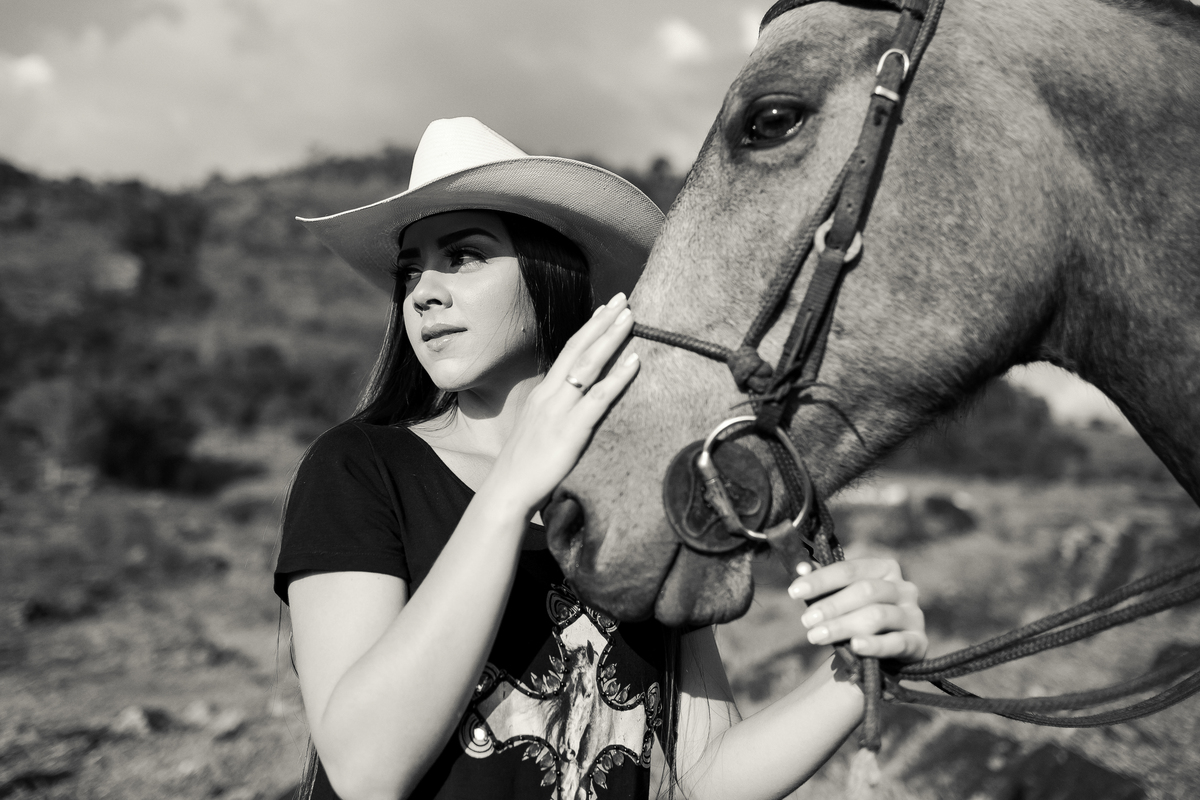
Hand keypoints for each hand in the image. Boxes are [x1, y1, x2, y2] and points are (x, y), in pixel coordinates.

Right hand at [486, 292, 638, 512]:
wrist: (507, 490)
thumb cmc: (523, 467)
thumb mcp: (536, 430)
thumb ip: (553, 413)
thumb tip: (570, 404)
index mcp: (542, 394)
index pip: (567, 352)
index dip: (588, 329)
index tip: (604, 310)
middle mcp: (550, 395)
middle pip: (578, 349)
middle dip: (602, 322)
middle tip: (623, 299)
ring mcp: (560, 410)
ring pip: (589, 365)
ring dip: (611, 338)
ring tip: (631, 317)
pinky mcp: (571, 429)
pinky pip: (599, 397)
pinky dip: (618, 376)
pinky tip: (635, 360)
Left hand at [787, 558, 926, 661]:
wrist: (881, 653)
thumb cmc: (856, 616)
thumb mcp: (840, 598)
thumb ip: (823, 583)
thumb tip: (801, 567)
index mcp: (885, 568)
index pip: (850, 569)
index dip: (821, 579)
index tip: (794, 591)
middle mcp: (904, 588)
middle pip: (865, 591)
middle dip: (831, 605)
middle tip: (805, 620)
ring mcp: (914, 615)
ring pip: (877, 616)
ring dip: (842, 626)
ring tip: (815, 636)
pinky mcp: (919, 642)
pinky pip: (896, 643)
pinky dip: (875, 644)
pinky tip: (855, 646)